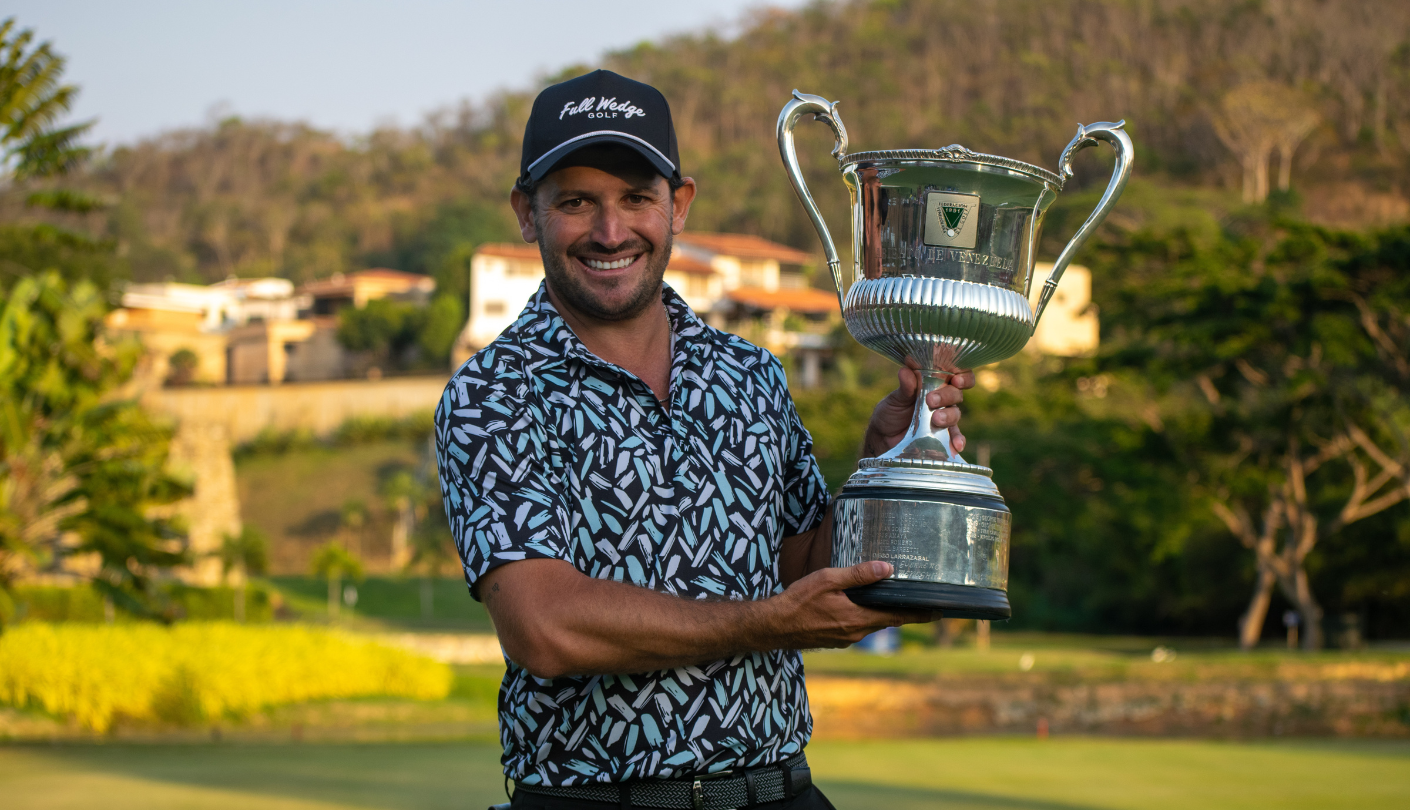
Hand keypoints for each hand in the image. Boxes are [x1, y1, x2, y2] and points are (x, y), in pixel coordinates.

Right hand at [766, 561, 934, 648]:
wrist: (773, 626)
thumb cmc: (798, 601)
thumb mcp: (828, 580)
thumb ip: (858, 575)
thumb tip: (887, 568)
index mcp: (858, 619)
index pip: (898, 616)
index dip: (920, 614)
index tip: (939, 612)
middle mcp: (856, 633)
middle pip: (888, 620)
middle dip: (905, 611)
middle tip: (923, 602)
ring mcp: (846, 638)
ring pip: (872, 623)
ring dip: (883, 612)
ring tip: (893, 599)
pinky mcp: (836, 638)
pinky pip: (857, 626)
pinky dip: (865, 616)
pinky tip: (861, 605)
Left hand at [862, 368, 974, 457]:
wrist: (884, 437)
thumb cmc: (891, 411)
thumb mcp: (896, 399)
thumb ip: (905, 387)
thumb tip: (905, 371)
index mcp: (934, 384)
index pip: (955, 376)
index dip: (962, 376)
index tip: (956, 380)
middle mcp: (943, 399)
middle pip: (956, 394)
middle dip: (947, 396)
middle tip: (931, 400)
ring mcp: (944, 417)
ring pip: (955, 413)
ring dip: (949, 416)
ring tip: (936, 420)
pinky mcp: (943, 435)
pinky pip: (955, 436)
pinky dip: (957, 439)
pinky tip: (957, 445)